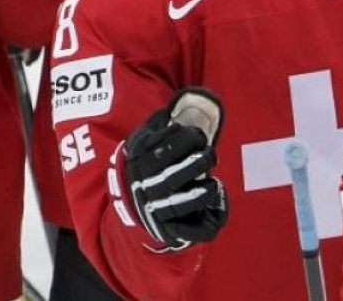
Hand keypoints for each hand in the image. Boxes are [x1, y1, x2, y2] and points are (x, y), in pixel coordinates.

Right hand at [113, 88, 225, 249]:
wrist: (128, 207)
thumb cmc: (142, 169)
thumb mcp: (138, 147)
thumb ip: (151, 129)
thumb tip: (166, 112)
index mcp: (138, 166)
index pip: (163, 151)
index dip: (185, 140)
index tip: (197, 135)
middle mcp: (146, 190)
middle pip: (173, 177)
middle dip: (198, 162)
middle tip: (210, 154)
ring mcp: (156, 211)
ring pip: (181, 205)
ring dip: (202, 192)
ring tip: (212, 184)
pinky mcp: (168, 229)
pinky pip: (190, 229)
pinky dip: (205, 221)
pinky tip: (214, 207)